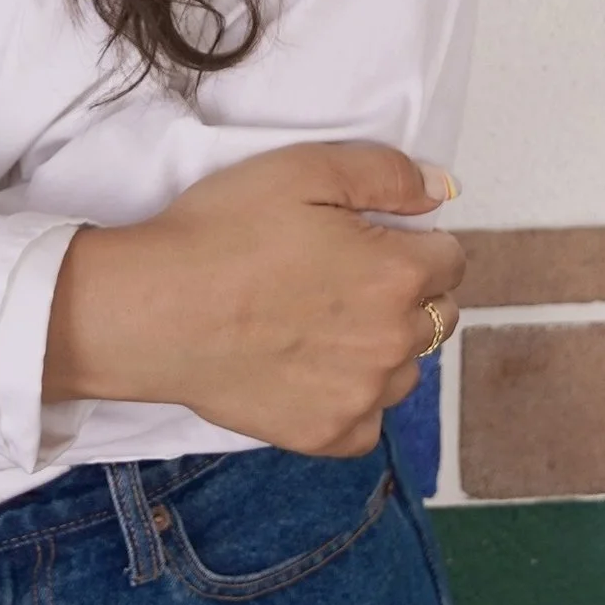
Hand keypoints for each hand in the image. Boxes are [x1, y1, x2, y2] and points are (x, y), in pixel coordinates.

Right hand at [42, 141, 463, 457]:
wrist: (154, 310)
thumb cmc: (221, 232)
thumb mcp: (301, 169)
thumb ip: (385, 173)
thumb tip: (440, 187)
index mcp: (396, 275)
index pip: (451, 258)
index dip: (413, 240)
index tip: (370, 237)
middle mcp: (393, 344)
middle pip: (438, 315)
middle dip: (406, 292)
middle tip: (340, 276)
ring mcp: (361, 398)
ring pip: (405, 369)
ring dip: (381, 346)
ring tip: (318, 321)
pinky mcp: (327, 435)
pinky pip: (368, 419)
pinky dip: (350, 396)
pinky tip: (307, 366)